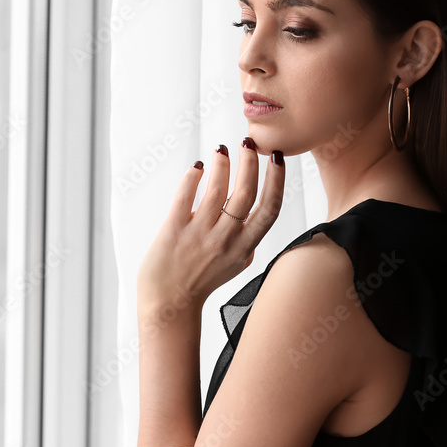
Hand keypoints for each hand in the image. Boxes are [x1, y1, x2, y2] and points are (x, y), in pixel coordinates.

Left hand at [137, 139, 285, 312]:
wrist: (169, 304)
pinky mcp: (174, 230)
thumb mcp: (234, 266)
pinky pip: (186, 196)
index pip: (270, 209)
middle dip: (250, 162)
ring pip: (217, 189)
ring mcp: (200, 235)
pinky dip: (193, 176)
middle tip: (248, 142)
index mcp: (245, 247)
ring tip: (222, 151)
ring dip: (222, 164)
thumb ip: (246, 244)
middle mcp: (225, 239)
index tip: (277, 157)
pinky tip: (198, 167)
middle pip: (246, 193)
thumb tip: (253, 221)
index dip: (277, 180)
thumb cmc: (200, 282)